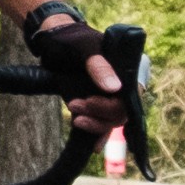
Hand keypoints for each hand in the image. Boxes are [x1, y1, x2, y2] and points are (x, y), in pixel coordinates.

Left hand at [21, 0, 126, 134]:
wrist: (53, 41)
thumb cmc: (71, 38)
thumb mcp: (83, 47)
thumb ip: (98, 65)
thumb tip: (115, 89)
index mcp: (127, 70)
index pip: (131, 97)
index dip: (112, 106)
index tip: (90, 102)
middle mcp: (123, 85)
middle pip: (121, 113)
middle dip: (99, 115)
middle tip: (75, 106)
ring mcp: (109, 96)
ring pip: (112, 121)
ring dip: (95, 124)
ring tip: (75, 117)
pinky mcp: (96, 104)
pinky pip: (103, 123)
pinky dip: (99, 135)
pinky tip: (93, 146)